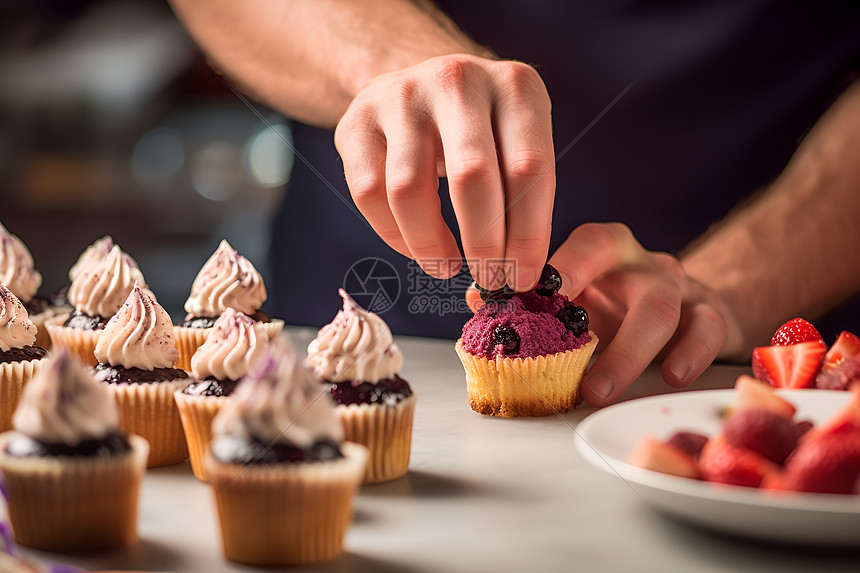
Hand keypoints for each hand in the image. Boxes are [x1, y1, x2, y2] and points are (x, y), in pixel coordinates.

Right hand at [335, 53, 554, 290]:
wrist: (422, 85)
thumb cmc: (482, 129)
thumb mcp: (518, 141)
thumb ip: (526, 193)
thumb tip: (521, 270)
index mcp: (515, 86)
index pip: (528, 167)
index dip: (527, 233)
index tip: (524, 276)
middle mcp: (457, 80)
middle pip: (471, 177)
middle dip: (483, 243)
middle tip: (488, 279)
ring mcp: (401, 96)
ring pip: (409, 190)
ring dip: (431, 244)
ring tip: (446, 265)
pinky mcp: (356, 120)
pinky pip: (369, 194)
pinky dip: (393, 234)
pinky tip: (415, 245)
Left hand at [549, 223, 743, 405]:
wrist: (684, 303)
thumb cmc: (613, 298)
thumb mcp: (575, 294)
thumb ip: (531, 298)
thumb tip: (480, 301)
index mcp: (605, 248)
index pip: (588, 243)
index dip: (563, 264)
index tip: (533, 292)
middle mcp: (642, 263)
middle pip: (620, 275)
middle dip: (581, 313)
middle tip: (559, 356)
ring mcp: (679, 288)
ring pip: (662, 311)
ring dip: (628, 354)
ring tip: (599, 390)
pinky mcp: (710, 316)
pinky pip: (708, 331)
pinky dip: (693, 354)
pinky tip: (672, 376)